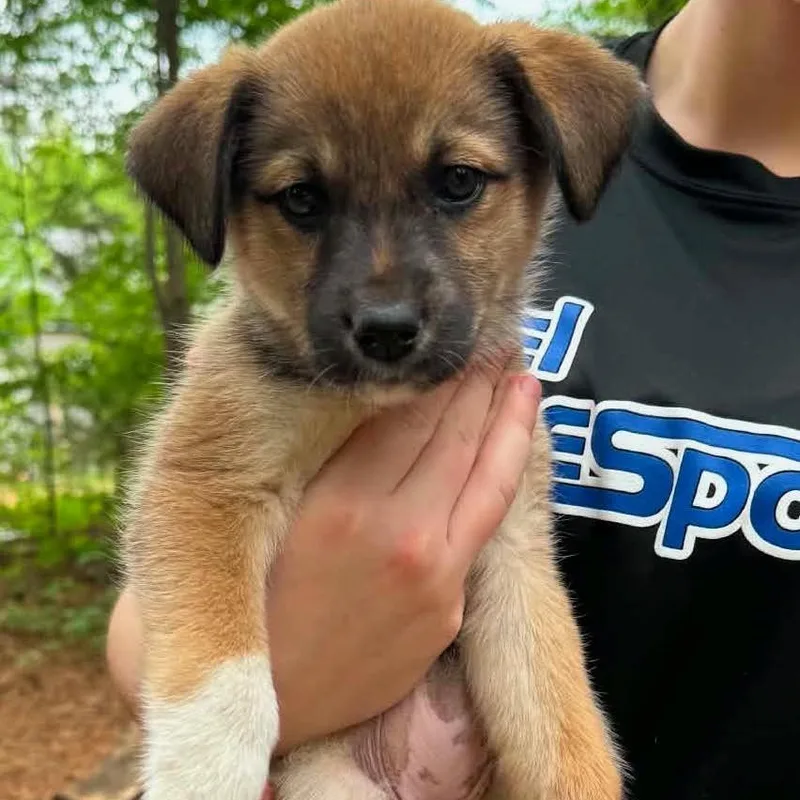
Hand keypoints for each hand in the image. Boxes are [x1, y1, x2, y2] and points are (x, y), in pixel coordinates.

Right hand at [106, 362, 540, 755]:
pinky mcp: (449, 608)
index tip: (454, 340)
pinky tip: (515, 446)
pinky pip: (488, 523)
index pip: (408, 414)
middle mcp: (397, 534)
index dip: (438, 371)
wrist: (271, 697)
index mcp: (341, 505)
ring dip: (509, 420)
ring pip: (487, 475)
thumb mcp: (277, 514)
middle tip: (497, 341)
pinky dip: (506, 474)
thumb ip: (328, 456)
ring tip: (521, 377)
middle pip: (454, 436)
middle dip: (479, 382)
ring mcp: (434, 574)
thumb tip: (374, 392)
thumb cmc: (259, 596)